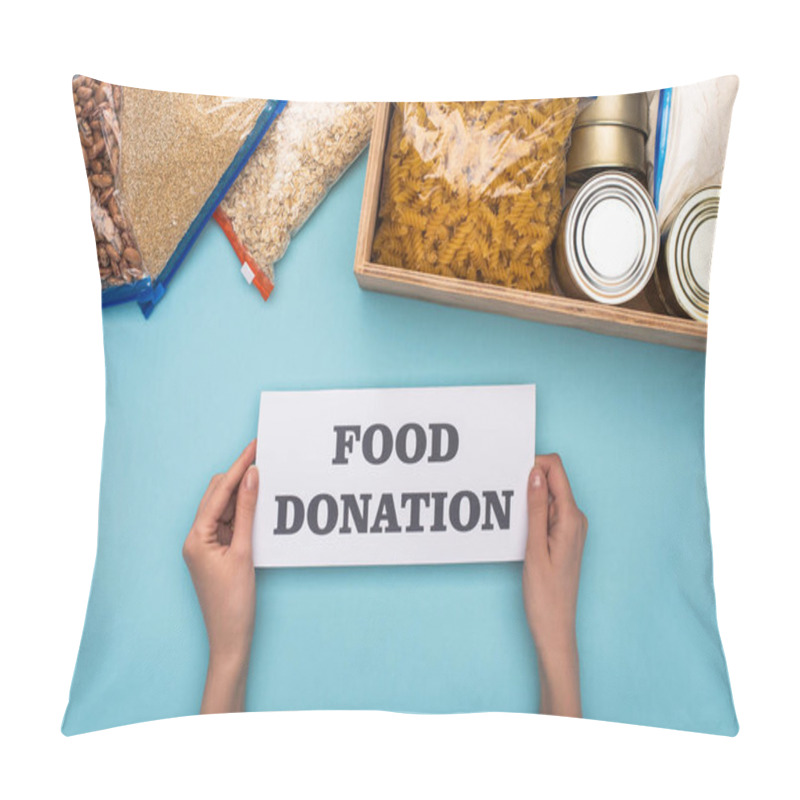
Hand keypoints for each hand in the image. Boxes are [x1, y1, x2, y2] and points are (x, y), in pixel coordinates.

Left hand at [182, 439, 258, 713]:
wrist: (229, 639)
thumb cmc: (234, 602)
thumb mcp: (243, 552)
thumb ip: (246, 511)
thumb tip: (251, 477)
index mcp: (196, 537)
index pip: (219, 492)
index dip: (238, 467)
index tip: (254, 447)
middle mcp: (195, 538)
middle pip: (216, 495)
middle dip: (237, 475)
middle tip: (261, 456)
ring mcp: (204, 546)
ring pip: (222, 507)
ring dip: (241, 493)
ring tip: (264, 477)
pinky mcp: (214, 553)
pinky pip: (228, 523)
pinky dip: (241, 512)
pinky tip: (257, 504)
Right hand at [523, 453, 587, 717]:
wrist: (555, 628)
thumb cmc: (545, 595)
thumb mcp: (534, 548)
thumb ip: (535, 508)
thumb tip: (535, 473)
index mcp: (571, 518)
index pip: (556, 471)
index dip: (534, 465)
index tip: (512, 474)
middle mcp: (575, 519)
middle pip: (551, 481)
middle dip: (528, 485)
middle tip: (508, 505)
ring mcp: (571, 528)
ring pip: (546, 498)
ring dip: (528, 503)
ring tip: (515, 528)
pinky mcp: (563, 537)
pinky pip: (546, 514)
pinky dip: (531, 516)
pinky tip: (520, 533)